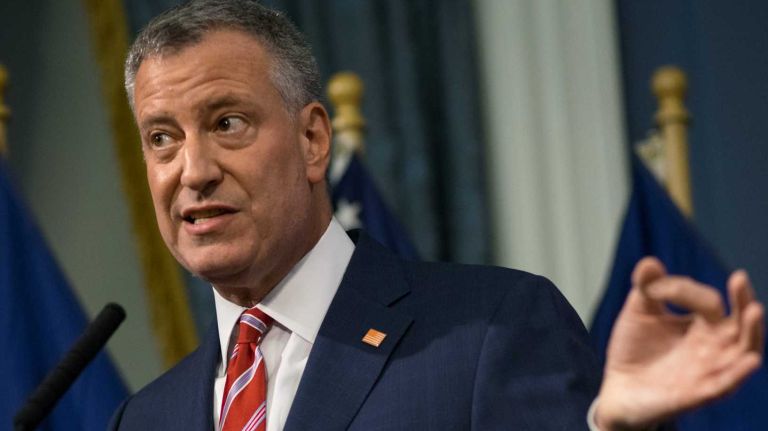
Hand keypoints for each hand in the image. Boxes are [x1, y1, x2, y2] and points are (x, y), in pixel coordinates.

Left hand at [594, 257, 763, 430]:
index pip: (709, 302)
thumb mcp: (638, 313)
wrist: (618, 386)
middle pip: (741, 325)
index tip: (656, 287)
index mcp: (703, 326)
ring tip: (754, 310)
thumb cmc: (634, 349)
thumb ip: (647, 289)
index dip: (685, 291)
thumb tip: (650, 262)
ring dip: (751, 332)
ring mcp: (708, 371)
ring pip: (742, 353)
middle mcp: (713, 347)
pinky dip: (738, 373)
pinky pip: (724, 385)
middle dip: (744, 302)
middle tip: (740, 279)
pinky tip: (749, 359)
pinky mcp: (698, 394)